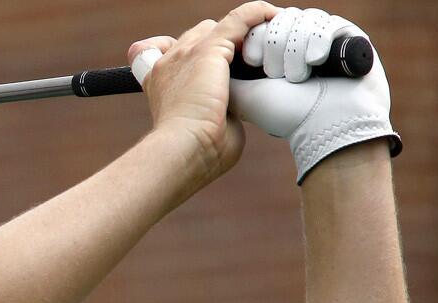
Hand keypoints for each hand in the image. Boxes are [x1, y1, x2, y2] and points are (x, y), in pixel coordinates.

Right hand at [128, 2, 279, 183]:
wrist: (184, 149)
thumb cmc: (196, 153)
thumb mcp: (203, 130)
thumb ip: (217, 114)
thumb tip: (232, 115)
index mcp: (160, 83)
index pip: (166, 51)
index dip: (188, 53)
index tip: (212, 65)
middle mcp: (169, 63)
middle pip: (200, 36)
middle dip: (225, 46)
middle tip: (251, 66)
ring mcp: (187, 52)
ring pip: (222, 27)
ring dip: (245, 34)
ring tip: (270, 48)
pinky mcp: (209, 47)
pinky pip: (240, 18)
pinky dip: (259, 15)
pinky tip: (276, 19)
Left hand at [229, 7, 400, 181]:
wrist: (326, 129)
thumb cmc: (285, 114)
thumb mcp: (243, 92)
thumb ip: (224, 68)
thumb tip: (213, 49)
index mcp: (273, 54)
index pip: (258, 25)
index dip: (254, 37)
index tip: (250, 60)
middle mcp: (298, 44)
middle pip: (279, 18)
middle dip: (273, 44)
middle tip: (274, 73)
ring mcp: (324, 40)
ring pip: (302, 18)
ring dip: (294, 47)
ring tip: (297, 76)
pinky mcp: (349, 38)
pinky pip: (328, 22)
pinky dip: (318, 40)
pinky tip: (315, 60)